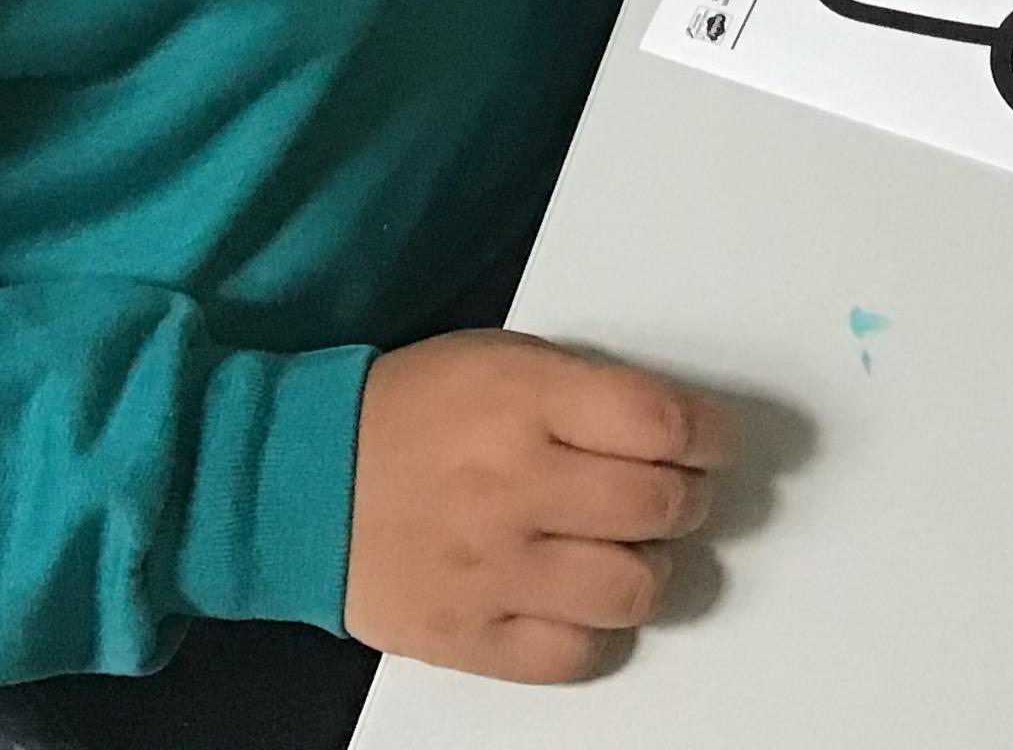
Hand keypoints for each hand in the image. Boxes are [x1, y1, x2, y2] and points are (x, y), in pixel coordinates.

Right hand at [345, 330, 738, 683]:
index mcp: (521, 399)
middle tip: (674, 497)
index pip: (658, 422)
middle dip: (686, 500)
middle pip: (658, 505)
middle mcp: (513, 484)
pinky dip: (598, 631)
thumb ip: (585, 391)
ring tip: (632, 551)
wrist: (298, 480)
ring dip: (653, 568)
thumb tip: (677, 432)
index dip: (708, 436)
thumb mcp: (498, 359)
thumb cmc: (411, 411)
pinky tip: (584, 601)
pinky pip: (575, 653)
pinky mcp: (469, 636)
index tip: (714, 444)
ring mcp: (491, 569)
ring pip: (632, 588)